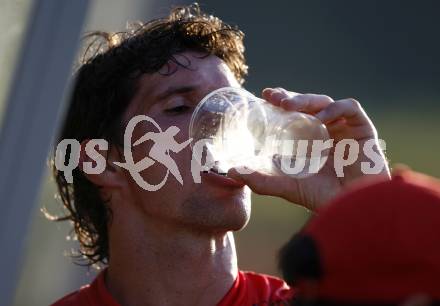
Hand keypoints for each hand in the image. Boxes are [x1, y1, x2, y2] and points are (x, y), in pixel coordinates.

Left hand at [227, 87, 389, 210]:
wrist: (353, 210)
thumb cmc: (322, 197)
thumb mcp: (286, 186)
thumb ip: (261, 180)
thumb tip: (232, 172)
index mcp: (308, 137)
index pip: (293, 112)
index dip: (280, 101)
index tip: (264, 96)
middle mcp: (325, 128)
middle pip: (307, 103)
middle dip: (290, 97)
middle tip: (272, 97)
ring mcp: (343, 127)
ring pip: (324, 102)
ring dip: (305, 100)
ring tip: (288, 106)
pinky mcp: (362, 128)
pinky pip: (349, 108)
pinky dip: (334, 109)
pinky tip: (320, 118)